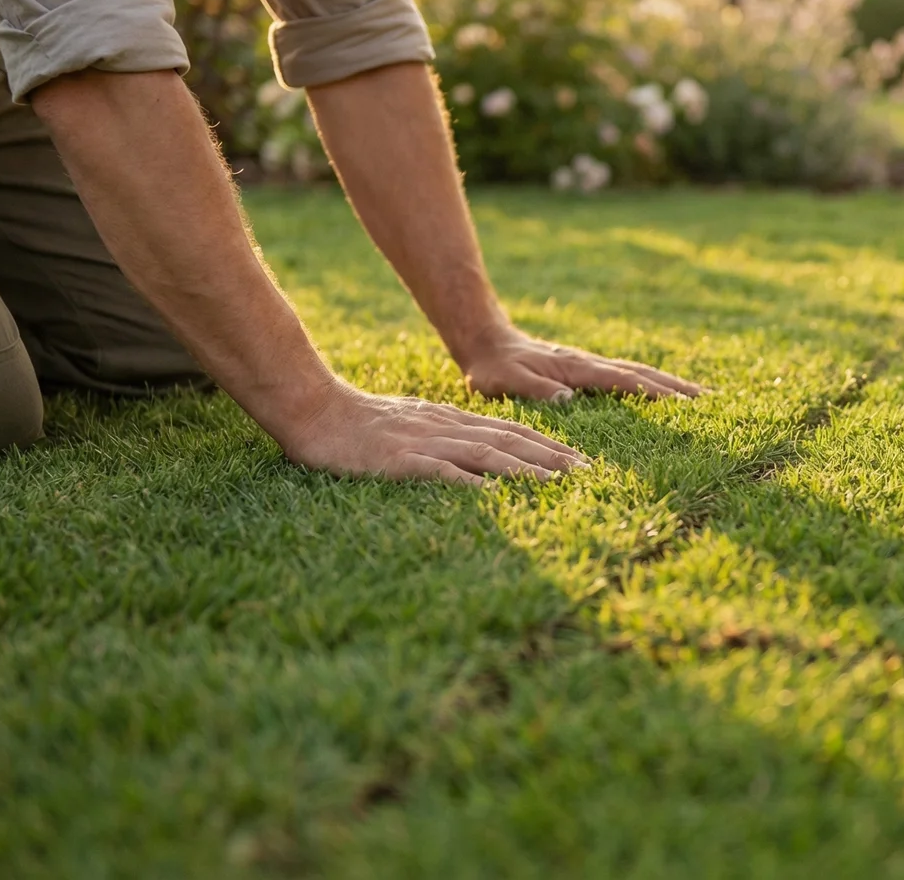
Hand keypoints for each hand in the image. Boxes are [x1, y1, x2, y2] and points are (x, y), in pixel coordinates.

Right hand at [278, 380, 587, 484]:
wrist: (315, 409)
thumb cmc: (361, 424)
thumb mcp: (414, 427)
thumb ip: (445, 439)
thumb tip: (478, 463)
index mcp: (450, 421)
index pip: (510, 433)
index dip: (547, 445)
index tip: (580, 460)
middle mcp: (446, 428)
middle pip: (508, 441)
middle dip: (551, 457)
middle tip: (588, 472)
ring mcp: (424, 443)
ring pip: (485, 454)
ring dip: (525, 469)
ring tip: (557, 482)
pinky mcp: (399, 460)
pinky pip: (439, 471)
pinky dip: (468, 481)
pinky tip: (492, 494)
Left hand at [460, 330, 705, 402]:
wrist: (485, 341)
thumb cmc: (492, 368)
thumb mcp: (503, 382)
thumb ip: (534, 389)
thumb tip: (568, 399)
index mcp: (575, 368)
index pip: (622, 381)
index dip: (653, 393)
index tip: (685, 403)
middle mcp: (589, 363)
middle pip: (642, 373)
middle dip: (676, 387)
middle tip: (712, 400)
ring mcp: (590, 365)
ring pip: (638, 372)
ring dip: (669, 384)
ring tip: (701, 397)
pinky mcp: (586, 370)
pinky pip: (626, 376)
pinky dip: (650, 383)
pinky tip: (661, 393)